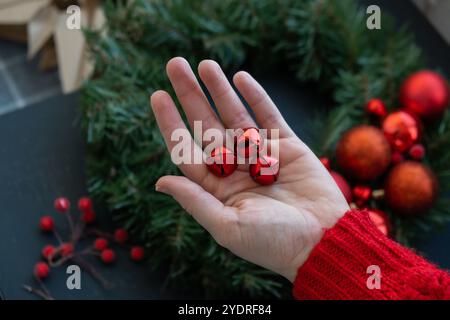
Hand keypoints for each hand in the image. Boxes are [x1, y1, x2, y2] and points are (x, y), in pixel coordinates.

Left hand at [150, 57, 348, 281]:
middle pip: (206, 125)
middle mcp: (235, 168)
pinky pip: (268, 116)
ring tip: (204, 63)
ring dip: (219, 89)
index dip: (171, 123)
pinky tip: (240, 78)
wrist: (323, 242)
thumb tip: (160, 181)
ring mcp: (261, 154)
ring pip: (235, 114)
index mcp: (217, 188)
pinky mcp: (287, 146)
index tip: (158, 96)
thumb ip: (195, 201)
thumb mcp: (228, 226)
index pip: (187, 149)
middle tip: (174, 65)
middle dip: (190, 95)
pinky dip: (255, 97)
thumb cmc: (274, 243)